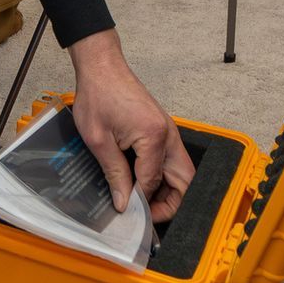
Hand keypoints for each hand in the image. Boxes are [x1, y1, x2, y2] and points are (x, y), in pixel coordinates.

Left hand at [65, 31, 194, 224]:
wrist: (102, 67)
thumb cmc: (98, 94)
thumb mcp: (98, 139)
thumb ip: (114, 173)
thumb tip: (123, 202)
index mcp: (154, 137)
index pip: (153, 183)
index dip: (141, 202)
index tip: (127, 212)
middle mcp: (168, 135)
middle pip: (185, 181)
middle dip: (170, 203)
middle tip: (147, 215)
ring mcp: (168, 131)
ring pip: (181, 172)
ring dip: (167, 190)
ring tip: (143, 202)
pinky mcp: (162, 129)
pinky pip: (170, 160)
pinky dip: (162, 176)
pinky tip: (141, 183)